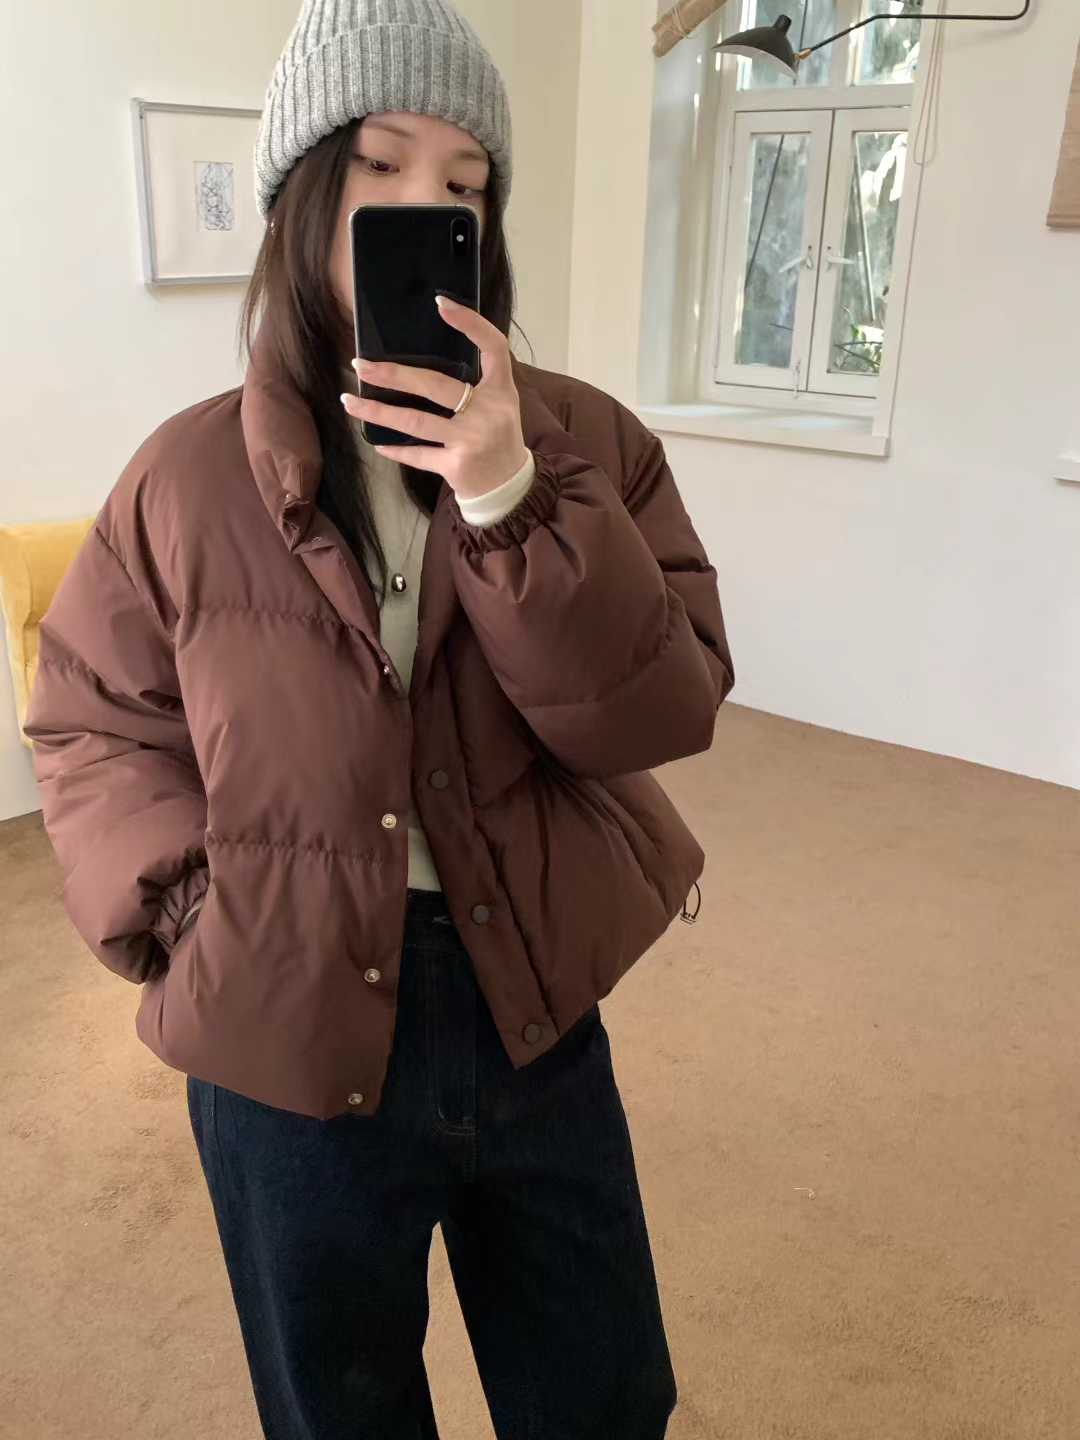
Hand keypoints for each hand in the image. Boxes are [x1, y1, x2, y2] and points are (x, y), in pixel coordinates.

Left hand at [341, 295, 529, 501]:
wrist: (509, 489)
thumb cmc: (498, 439)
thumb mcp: (500, 405)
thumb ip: (477, 382)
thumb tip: (426, 358)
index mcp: (502, 391)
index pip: (493, 347)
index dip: (470, 324)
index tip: (441, 303)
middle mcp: (489, 412)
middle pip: (435, 384)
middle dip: (393, 374)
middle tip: (360, 364)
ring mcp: (471, 440)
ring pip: (415, 421)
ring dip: (377, 411)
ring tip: (349, 401)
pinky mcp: (456, 466)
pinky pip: (418, 454)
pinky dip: (396, 450)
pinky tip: (377, 444)